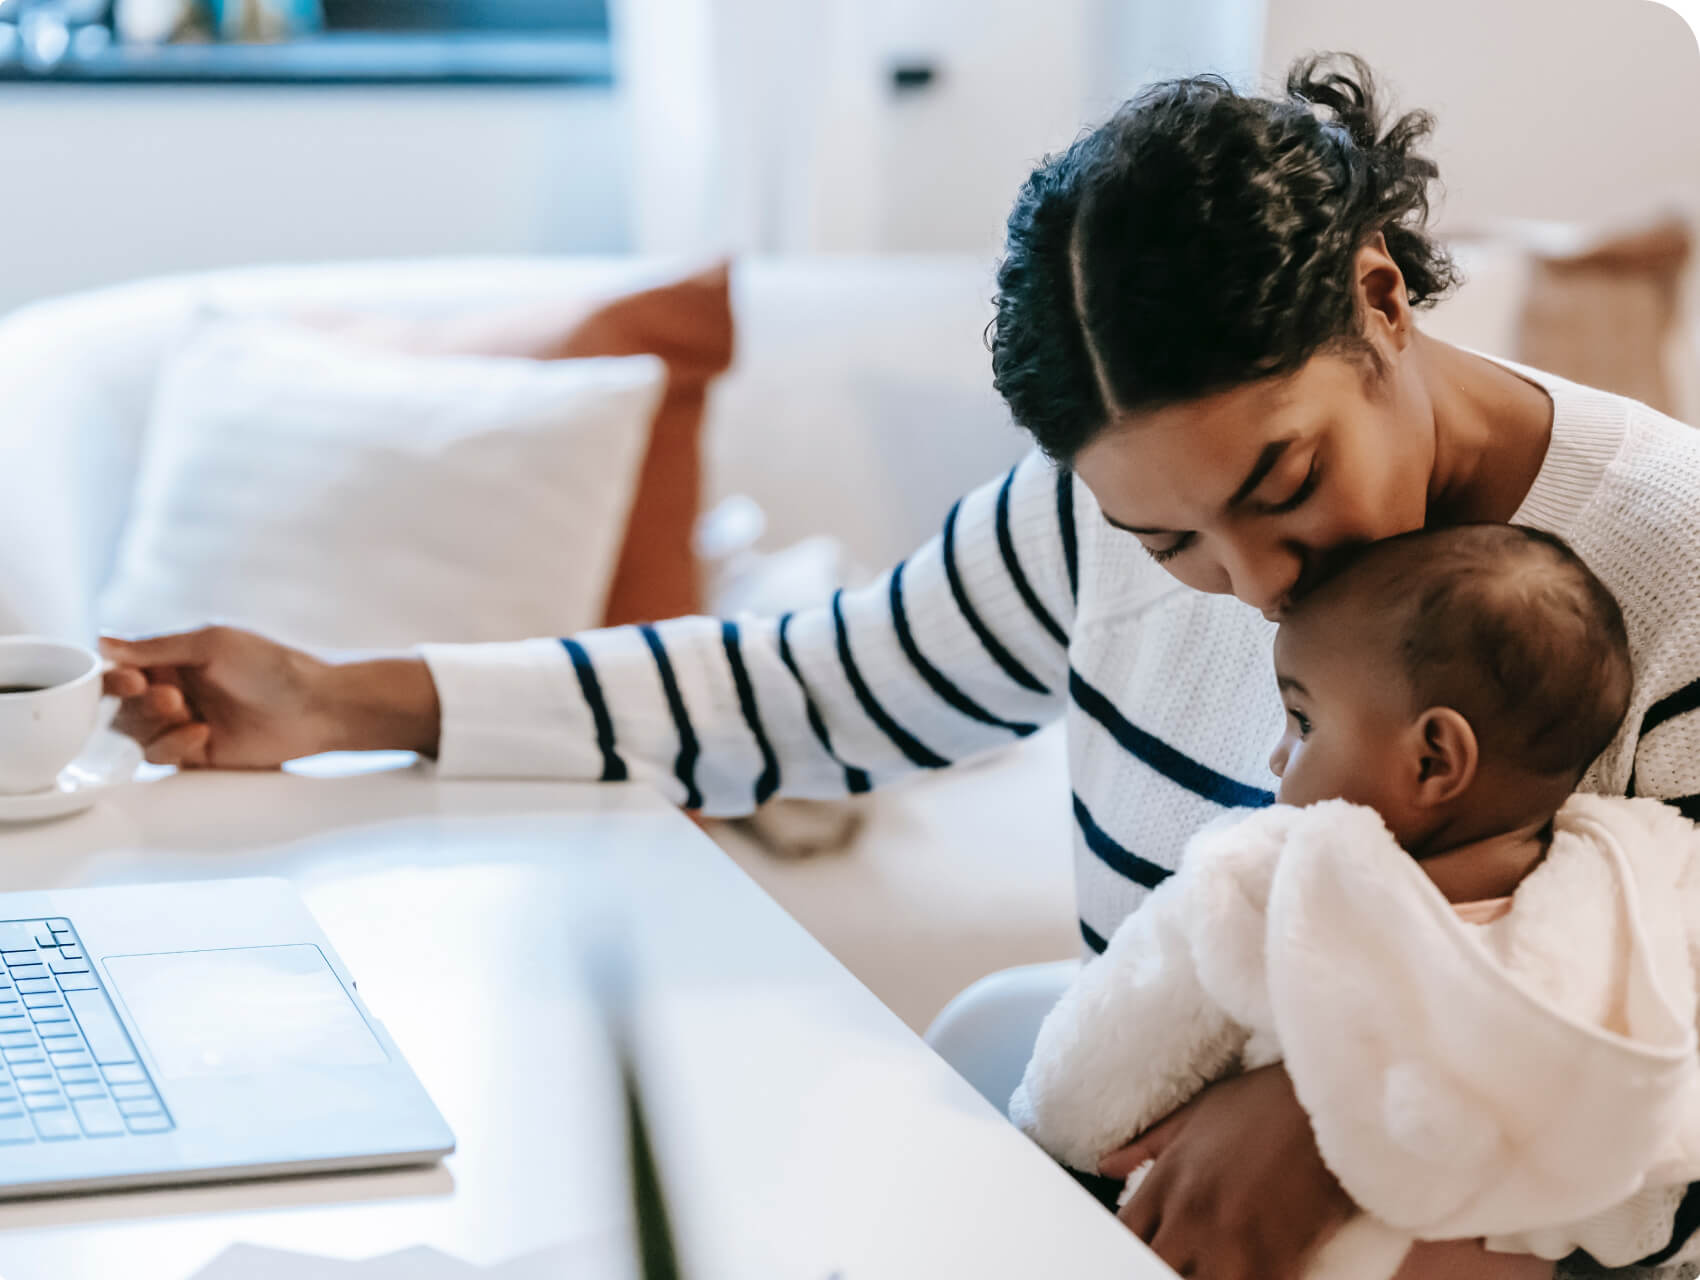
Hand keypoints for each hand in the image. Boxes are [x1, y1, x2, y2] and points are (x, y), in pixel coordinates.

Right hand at [101, 627, 338, 767]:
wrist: (313, 707)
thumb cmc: (270, 666)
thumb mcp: (211, 645)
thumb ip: (155, 648)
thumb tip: (102, 642)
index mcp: (175, 659)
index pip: (123, 668)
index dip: (115, 677)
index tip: (132, 679)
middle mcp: (175, 689)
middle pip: (123, 703)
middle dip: (139, 701)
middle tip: (171, 696)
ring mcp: (184, 722)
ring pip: (135, 730)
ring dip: (152, 721)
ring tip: (184, 709)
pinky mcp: (196, 753)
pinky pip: (160, 755)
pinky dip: (172, 744)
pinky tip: (201, 733)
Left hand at [1101, 1064, 1351, 1279]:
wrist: (1325, 1099)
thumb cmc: (1264, 1102)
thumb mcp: (1197, 1113)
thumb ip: (1148, 1145)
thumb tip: (1106, 1163)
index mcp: (1168, 1181)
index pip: (1124, 1236)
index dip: (1128, 1251)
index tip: (1143, 1251)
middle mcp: (1191, 1214)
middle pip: (1152, 1267)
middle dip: (1164, 1267)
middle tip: (1184, 1260)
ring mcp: (1233, 1239)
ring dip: (1205, 1278)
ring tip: (1215, 1267)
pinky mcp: (1278, 1257)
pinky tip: (1253, 1273)